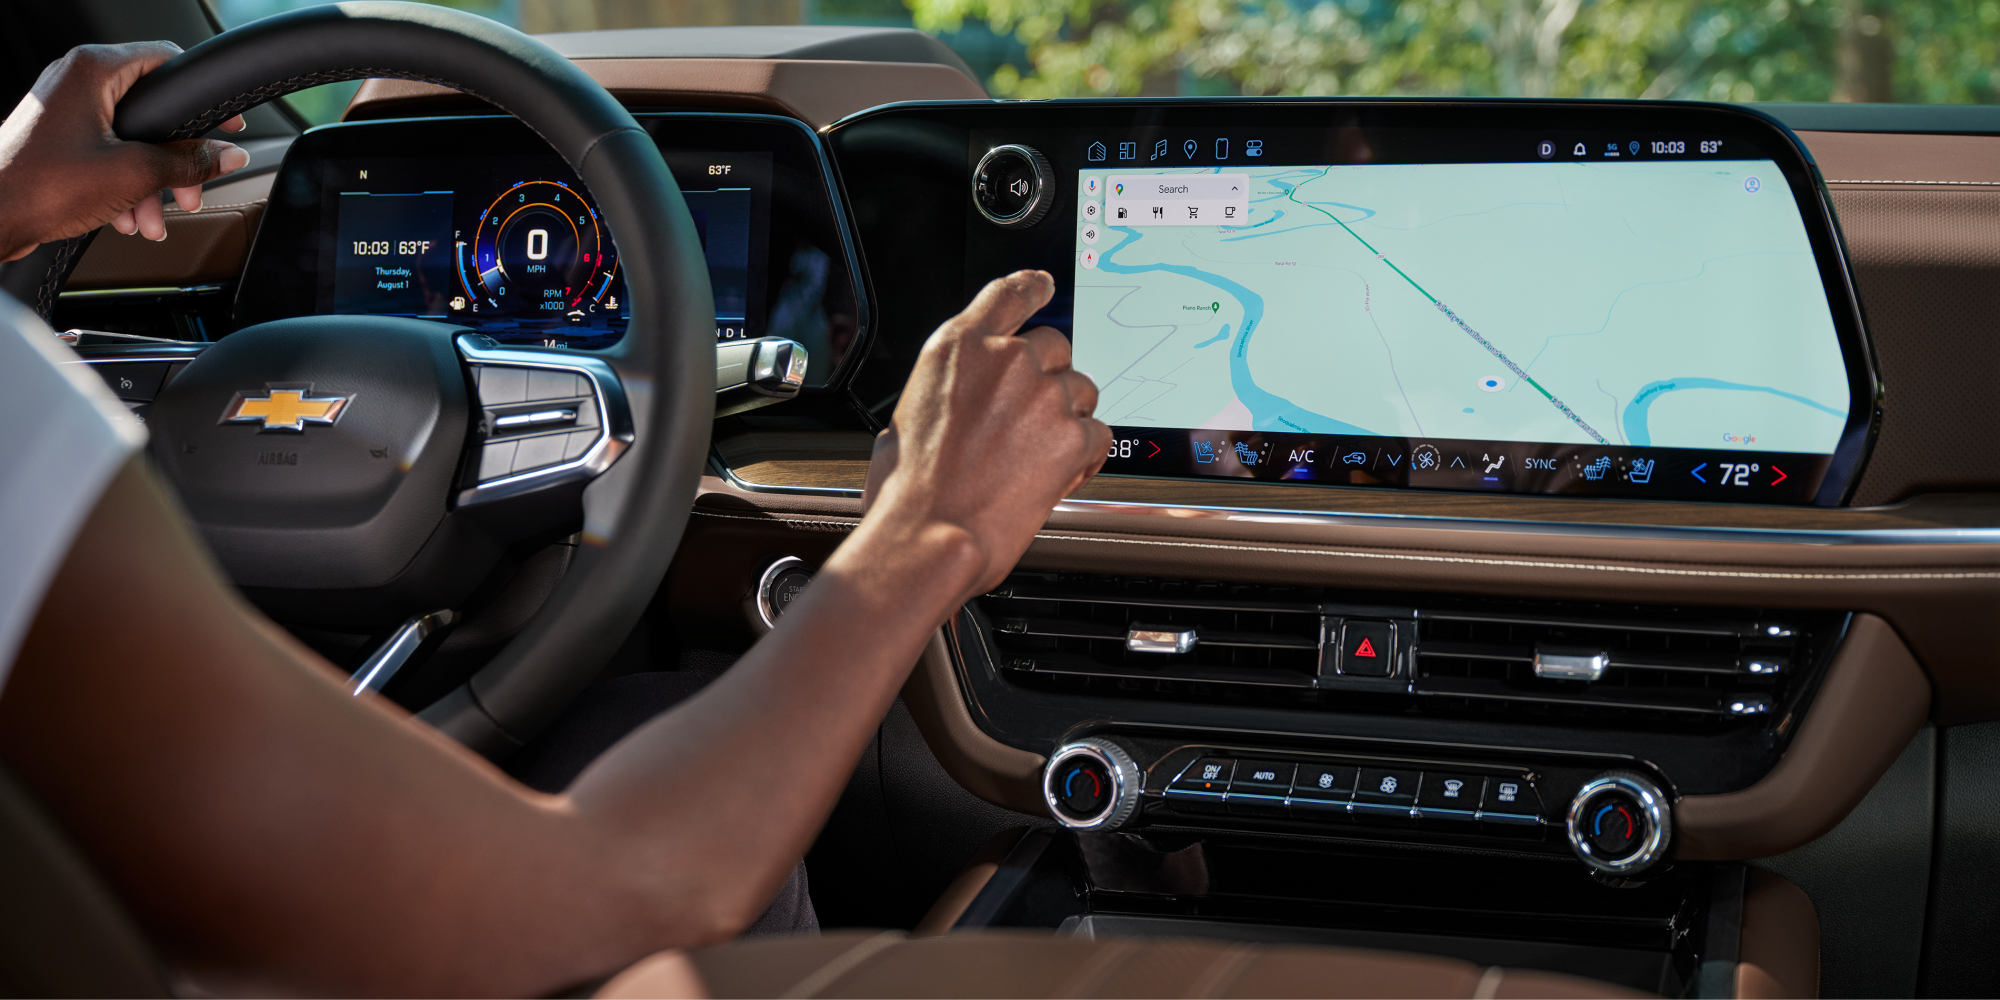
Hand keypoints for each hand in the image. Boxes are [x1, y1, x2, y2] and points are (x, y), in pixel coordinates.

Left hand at [0, 41, 248, 261]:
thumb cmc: (39, 185)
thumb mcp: (134, 174)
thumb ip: (190, 162)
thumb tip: (227, 155)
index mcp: (94, 69)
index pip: (168, 62)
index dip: (203, 99)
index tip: (226, 127)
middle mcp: (76, 81)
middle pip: (153, 112)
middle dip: (175, 161)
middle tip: (190, 189)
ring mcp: (65, 109)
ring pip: (132, 139)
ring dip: (151, 182)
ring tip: (153, 217)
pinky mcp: (58, 137)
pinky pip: (108, 153)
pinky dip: (125, 184)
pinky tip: (128, 215)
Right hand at [860, 270, 1111, 598]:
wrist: (929, 536)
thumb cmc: (908, 490)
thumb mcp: (907, 417)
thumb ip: (946, 391)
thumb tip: (957, 402)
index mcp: (959, 348)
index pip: (1009, 295)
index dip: (1033, 288)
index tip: (1044, 286)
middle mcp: (1006, 362)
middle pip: (1055, 347)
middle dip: (1049, 379)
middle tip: (1029, 419)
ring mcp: (1044, 396)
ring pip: (1082, 391)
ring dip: (1068, 418)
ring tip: (1037, 457)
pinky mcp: (1071, 437)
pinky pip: (1098, 434)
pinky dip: (1086, 455)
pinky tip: (1060, 476)